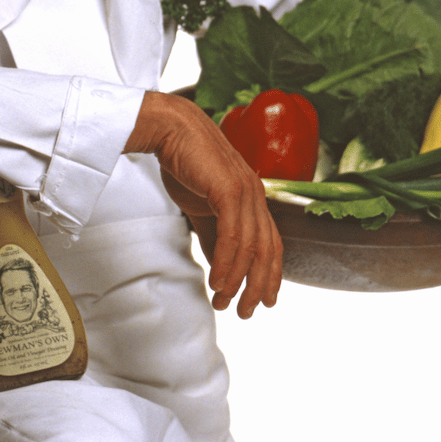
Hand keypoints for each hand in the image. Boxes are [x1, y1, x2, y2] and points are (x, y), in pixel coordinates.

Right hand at [126, 91, 281, 317]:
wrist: (170, 128)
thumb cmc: (184, 161)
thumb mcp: (202, 205)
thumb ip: (214, 233)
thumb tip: (221, 265)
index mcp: (252, 197)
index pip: (270, 243)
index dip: (270, 274)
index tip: (263, 300)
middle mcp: (255, 194)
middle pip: (267, 250)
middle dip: (258, 285)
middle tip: (246, 312)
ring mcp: (246, 191)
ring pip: (251, 247)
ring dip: (238, 280)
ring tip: (224, 301)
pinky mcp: (229, 189)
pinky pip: (233, 235)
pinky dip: (228, 262)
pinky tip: (218, 281)